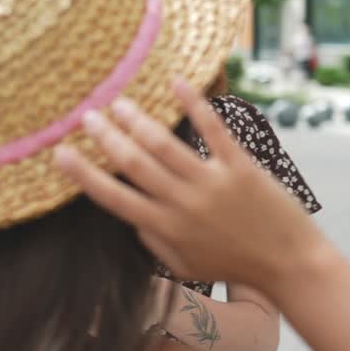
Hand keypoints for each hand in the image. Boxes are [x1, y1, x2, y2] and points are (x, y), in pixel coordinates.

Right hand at [54, 80, 329, 293]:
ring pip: (165, 146)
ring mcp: (212, 185)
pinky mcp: (242, 169)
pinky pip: (214, 132)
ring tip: (119, 102)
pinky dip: (194, 105)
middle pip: (134, 164)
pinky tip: (175, 84)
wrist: (289, 264)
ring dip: (137, 120)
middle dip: (106, 138)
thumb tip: (130, 216)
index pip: (114, 199)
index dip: (84, 175)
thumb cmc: (235, 266)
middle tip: (86, 116)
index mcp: (166, 230)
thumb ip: (154, 243)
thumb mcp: (186, 267)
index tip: (60, 154)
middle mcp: (184, 206)